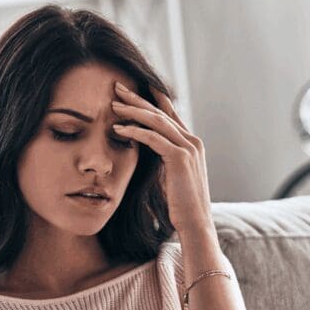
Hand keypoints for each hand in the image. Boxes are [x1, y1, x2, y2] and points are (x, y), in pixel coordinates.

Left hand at [110, 82, 211, 235]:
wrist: (195, 223)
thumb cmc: (181, 206)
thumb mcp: (171, 177)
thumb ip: (163, 160)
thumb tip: (146, 152)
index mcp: (192, 144)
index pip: (170, 114)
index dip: (154, 99)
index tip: (137, 86)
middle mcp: (192, 141)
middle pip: (161, 112)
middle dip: (138, 98)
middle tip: (117, 86)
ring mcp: (188, 148)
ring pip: (156, 121)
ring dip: (133, 110)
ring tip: (113, 104)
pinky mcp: (180, 158)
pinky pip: (153, 138)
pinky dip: (134, 131)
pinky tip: (118, 129)